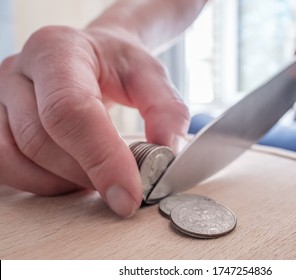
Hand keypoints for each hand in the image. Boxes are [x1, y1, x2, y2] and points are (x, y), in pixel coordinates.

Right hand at [0, 26, 188, 216]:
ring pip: (18, 160)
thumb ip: (166, 109)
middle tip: (123, 187)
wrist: (90, 55)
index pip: (70, 110)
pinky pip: (6, 167)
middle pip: (42, 141)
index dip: (100, 157)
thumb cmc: (116, 63)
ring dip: (64, 182)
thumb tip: (166, 152)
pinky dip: (42, 183)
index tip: (129, 194)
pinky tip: (72, 177)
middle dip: (87, 175)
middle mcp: (18, 72)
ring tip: (99, 178)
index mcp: (58, 51)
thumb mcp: (150, 74)